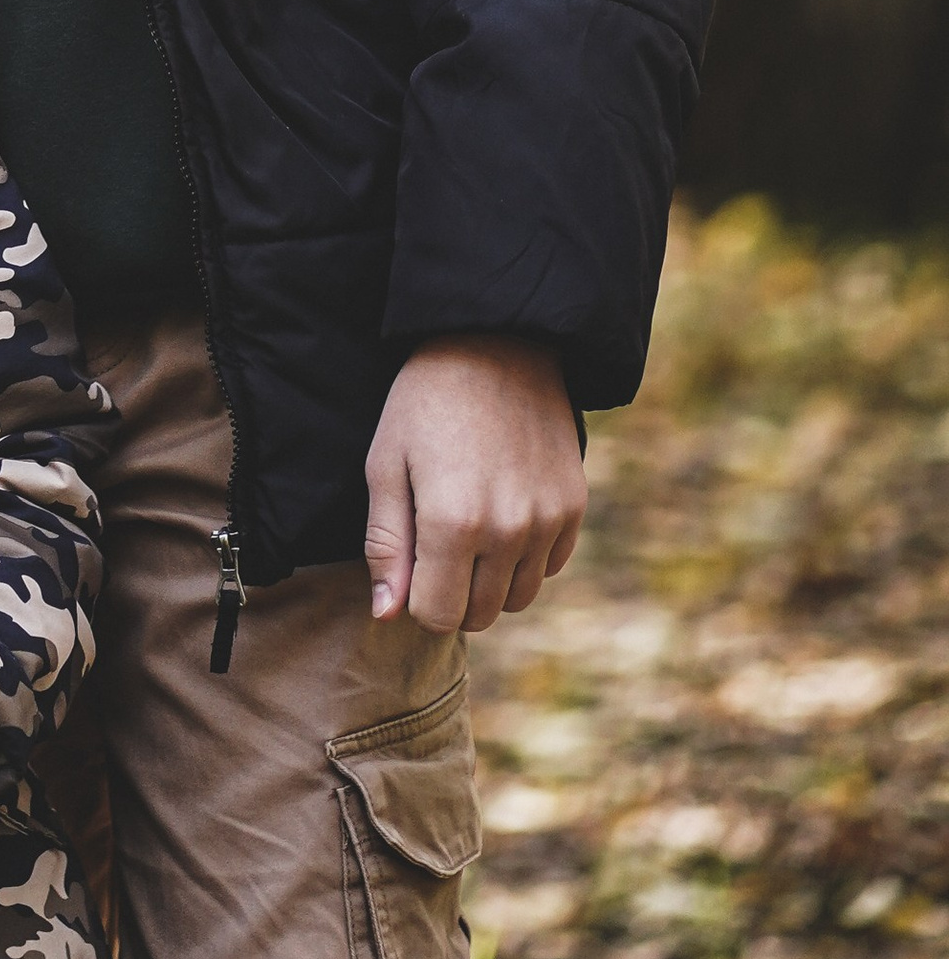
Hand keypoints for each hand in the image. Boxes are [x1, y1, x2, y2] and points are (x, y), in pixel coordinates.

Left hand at [366, 336, 586, 635]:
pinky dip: (523, 559)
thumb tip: (387, 614)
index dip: (416, 596)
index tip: (410, 559)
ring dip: (489, 581)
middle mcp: (508, 531)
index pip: (436, 615)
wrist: (495, 344)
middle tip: (434, 543)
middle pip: (479, 615)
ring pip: (517, 599)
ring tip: (468, 527)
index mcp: (453, 523)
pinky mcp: (573, 508)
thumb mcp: (385, 464)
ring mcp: (547, 521)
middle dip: (451, 594)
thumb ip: (386, 546)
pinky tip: (502, 514)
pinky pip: (548, 568)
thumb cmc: (425, 403)